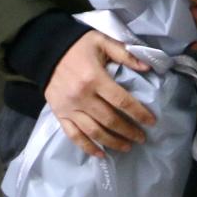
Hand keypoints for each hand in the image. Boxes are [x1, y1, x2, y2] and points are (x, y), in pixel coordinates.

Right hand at [44, 30, 157, 158]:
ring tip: (127, 147)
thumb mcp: (102, 42)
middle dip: (128, 131)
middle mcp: (82, 96)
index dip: (139, 113)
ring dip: (112, 142)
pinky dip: (87, 147)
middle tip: (142, 138)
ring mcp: (70, 108)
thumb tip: (148, 68)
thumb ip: (125, 54)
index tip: (151, 122)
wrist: (46, 50)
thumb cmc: (78, 45)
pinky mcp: (60, 114)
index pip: (122, 101)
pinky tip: (100, 154)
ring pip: (94, 132)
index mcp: (95, 78)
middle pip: (110, 120)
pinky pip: (74, 136)